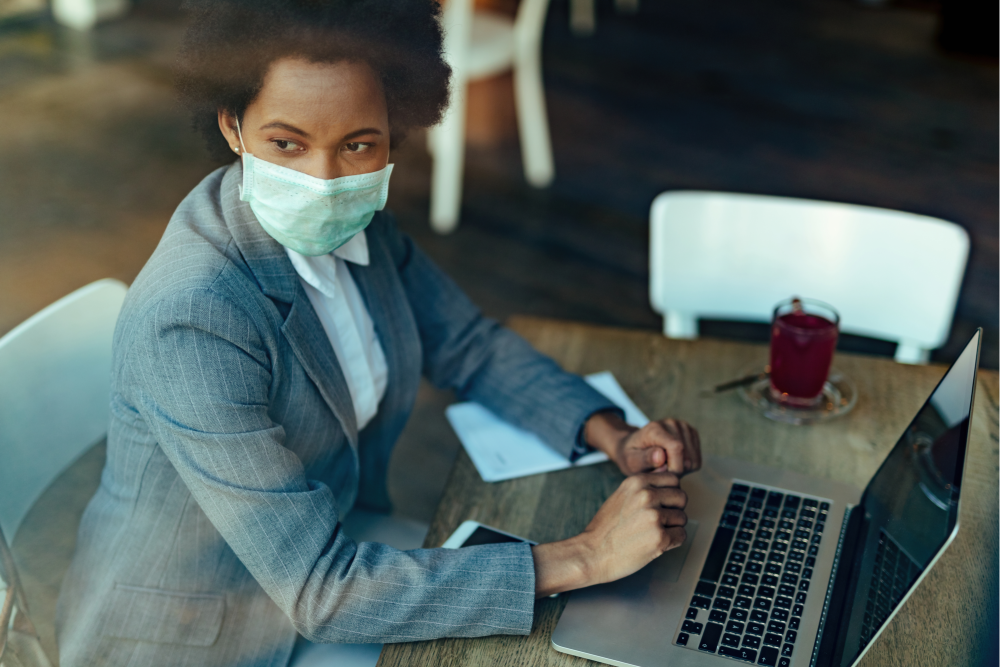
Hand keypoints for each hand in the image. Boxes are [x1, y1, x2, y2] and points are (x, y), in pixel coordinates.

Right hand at [532, 472, 687, 595]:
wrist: (591, 553)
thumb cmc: (605, 529)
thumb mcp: (622, 496)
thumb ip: (644, 487)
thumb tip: (668, 480)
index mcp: (637, 482)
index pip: (673, 478)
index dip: (669, 493)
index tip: (660, 504)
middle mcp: (646, 495)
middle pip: (681, 497)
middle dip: (674, 510)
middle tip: (658, 521)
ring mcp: (654, 516)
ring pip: (682, 518)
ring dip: (672, 527)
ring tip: (652, 533)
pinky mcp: (660, 538)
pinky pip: (681, 536)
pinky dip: (672, 542)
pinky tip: (655, 543)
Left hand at [585, 411, 701, 475]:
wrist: (633, 446)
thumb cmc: (631, 456)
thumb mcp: (631, 461)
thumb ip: (644, 459)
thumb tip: (661, 456)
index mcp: (655, 428)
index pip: (677, 448)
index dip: (673, 467)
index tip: (662, 475)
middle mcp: (671, 424)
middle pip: (687, 457)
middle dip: (675, 470)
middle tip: (660, 471)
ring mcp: (683, 427)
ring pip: (694, 460)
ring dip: (681, 469)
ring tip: (665, 467)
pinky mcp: (691, 433)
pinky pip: (697, 459)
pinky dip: (686, 466)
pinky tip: (673, 463)